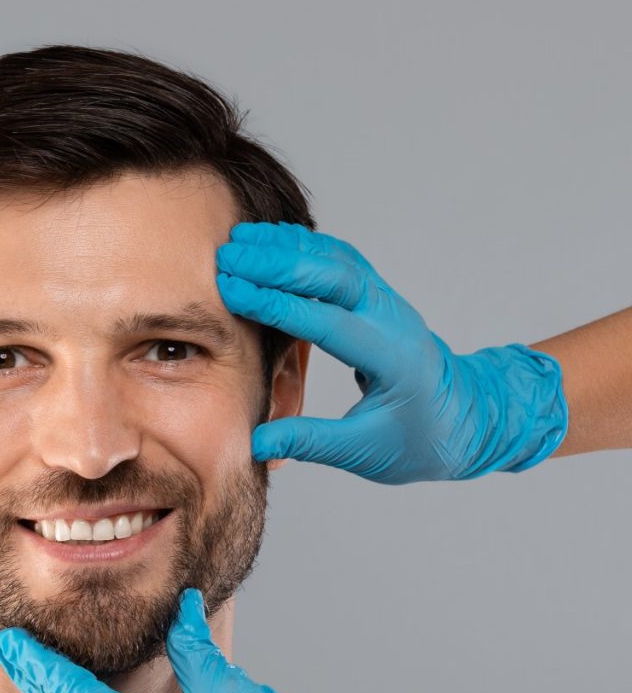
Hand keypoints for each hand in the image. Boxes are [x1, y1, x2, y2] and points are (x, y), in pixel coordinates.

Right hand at [215, 222, 568, 482]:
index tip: (230, 290)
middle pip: (333, 275)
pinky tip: (270, 242)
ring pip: (335, 259)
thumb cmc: (418, 441)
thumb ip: (309, 442)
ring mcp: (387, 303)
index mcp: (392, 358)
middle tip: (227, 254)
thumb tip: (256, 443)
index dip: (274, 303)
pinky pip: (339, 260)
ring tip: (238, 240)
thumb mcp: (363, 452)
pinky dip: (303, 247)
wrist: (466, 422)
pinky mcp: (378, 299)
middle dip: (277, 261)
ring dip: (286, 247)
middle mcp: (392, 320)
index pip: (326, 320)